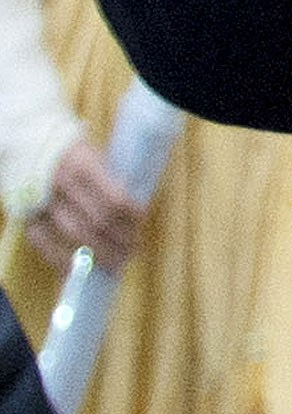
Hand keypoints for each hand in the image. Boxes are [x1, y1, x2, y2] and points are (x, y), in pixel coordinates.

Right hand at [28, 135, 144, 270]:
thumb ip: (113, 180)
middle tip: (133, 248)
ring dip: (101, 254)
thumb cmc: (74, 154)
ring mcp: (42, 200)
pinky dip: (66, 261)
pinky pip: (46, 245)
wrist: (29, 145)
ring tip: (117, 262)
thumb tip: (137, 215)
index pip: (115, 199)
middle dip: (120, 241)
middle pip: (98, 222)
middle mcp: (61, 182)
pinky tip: (84, 268)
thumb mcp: (96, 154)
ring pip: (76, 236)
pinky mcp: (27, 215)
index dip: (132, 217)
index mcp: (83, 163)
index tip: (141, 222)